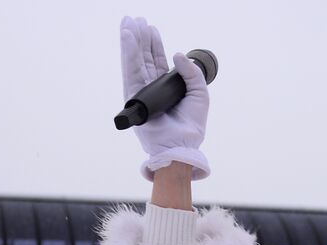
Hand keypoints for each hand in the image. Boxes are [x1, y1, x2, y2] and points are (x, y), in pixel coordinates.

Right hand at [120, 16, 209, 180]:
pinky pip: (130, 70)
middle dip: (140, 37)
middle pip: (144, 57)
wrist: (182, 144)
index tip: (150, 27)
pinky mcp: (134, 97)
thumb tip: (177, 54)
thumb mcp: (198, 92)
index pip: (156, 61)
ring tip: (128, 22)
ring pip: (135, 61)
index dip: (154, 43)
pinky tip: (127, 38)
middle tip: (135, 19)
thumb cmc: (191, 124)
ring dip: (131, 40)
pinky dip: (128, 53)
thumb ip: (190, 72)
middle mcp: (150, 88)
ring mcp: (141, 92)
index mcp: (164, 87)